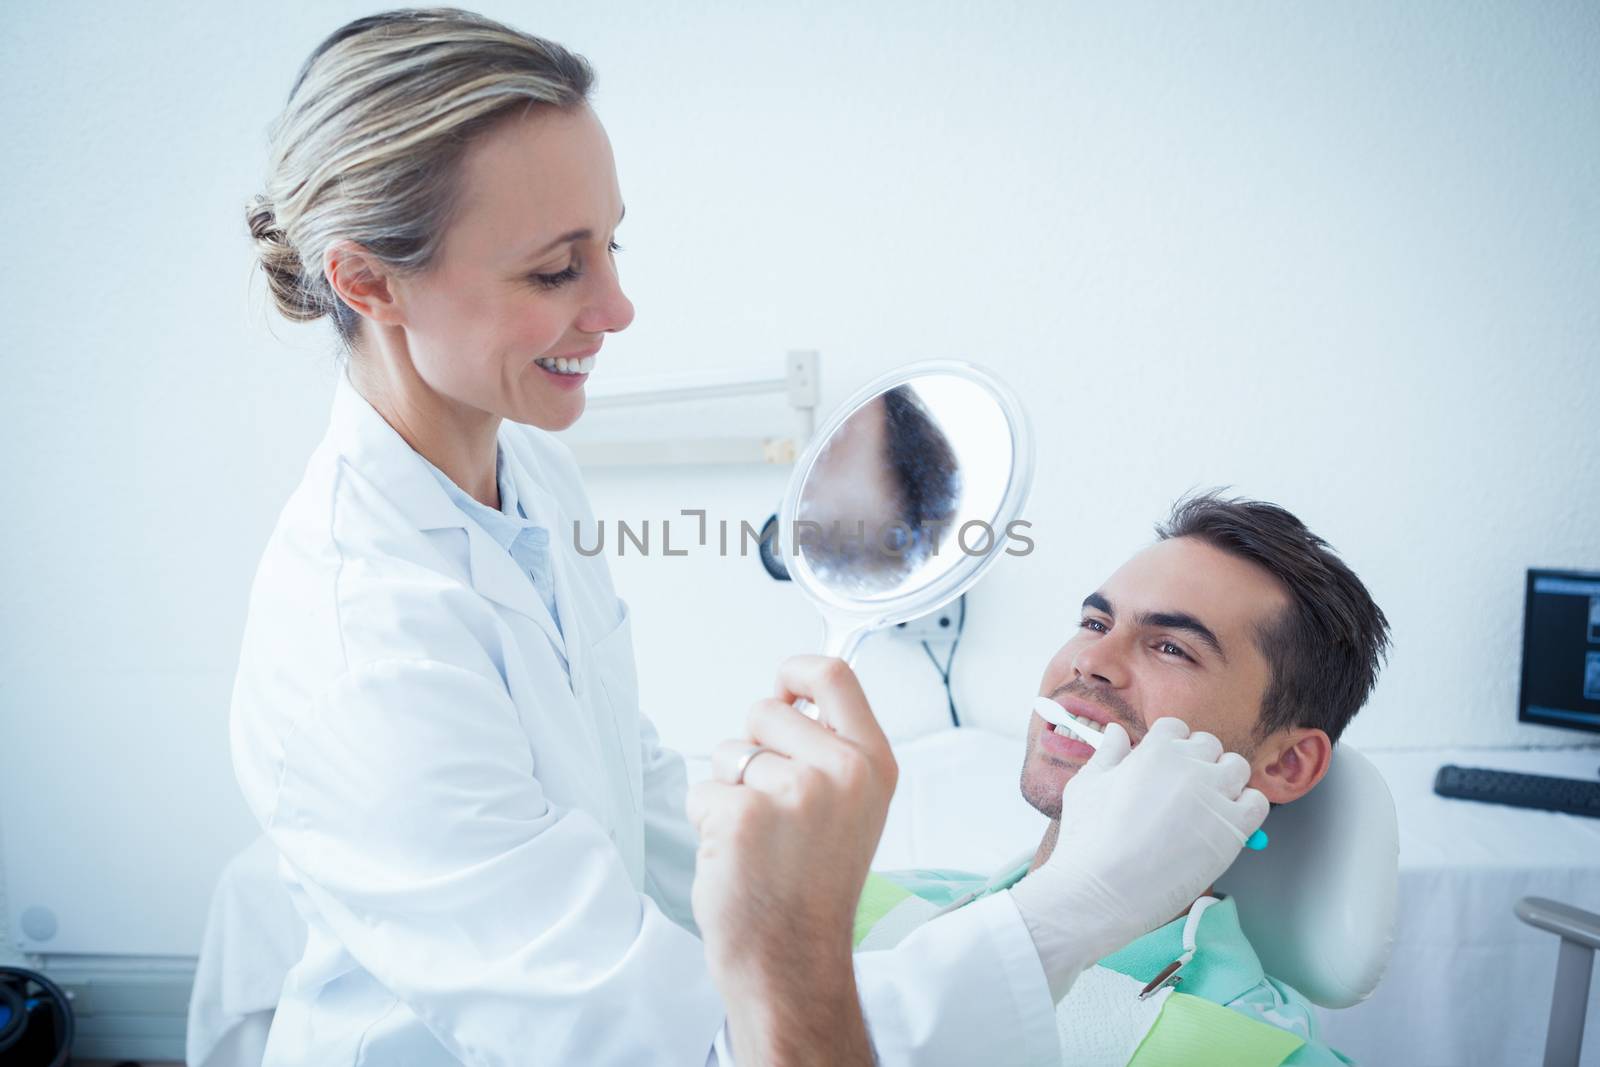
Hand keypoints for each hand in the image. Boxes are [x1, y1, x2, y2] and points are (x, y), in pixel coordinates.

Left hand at [686, 656, 895, 1062]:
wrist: (792, 958)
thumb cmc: (813, 885)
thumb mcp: (852, 806)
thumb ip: (831, 749)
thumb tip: (790, 693)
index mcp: (873, 764)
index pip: (834, 673)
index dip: (795, 672)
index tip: (783, 692)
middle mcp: (842, 772)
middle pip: (766, 708)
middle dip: (752, 748)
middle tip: (772, 805)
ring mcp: (794, 792)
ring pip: (728, 751)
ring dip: (728, 790)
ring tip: (758, 837)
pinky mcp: (745, 815)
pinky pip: (702, 790)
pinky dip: (706, 822)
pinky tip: (736, 857)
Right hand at [1009, 716, 1267, 998]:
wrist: (1104, 890)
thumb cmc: (1088, 839)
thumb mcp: (1086, 785)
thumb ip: (1107, 753)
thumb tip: (1116, 731)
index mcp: (1155, 749)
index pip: (1176, 728)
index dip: (1170, 746)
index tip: (1163, 768)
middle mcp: (1190, 764)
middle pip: (1209, 745)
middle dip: (1197, 762)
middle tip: (1182, 792)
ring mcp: (1215, 794)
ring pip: (1237, 768)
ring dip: (1225, 781)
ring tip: (1204, 807)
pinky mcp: (1234, 826)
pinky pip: (1257, 803)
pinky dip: (1245, 809)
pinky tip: (1222, 825)